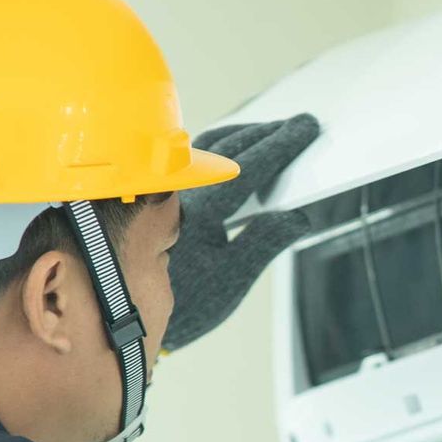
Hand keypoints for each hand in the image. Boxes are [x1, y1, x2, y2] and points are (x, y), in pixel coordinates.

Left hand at [162, 114, 318, 351]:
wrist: (136, 315)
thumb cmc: (187, 300)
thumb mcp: (234, 278)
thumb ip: (265, 242)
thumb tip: (298, 217)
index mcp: (202, 213)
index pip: (250, 168)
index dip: (280, 146)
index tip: (304, 129)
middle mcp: (183, 195)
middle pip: (230, 148)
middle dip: (266, 133)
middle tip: (300, 125)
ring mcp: (173, 194)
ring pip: (210, 148)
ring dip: (243, 135)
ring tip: (273, 131)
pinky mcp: (167, 198)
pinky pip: (199, 158)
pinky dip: (224, 147)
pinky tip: (236, 150)